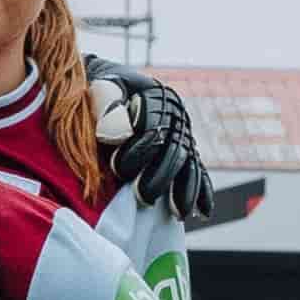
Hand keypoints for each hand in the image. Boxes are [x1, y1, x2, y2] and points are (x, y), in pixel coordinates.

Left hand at [88, 60, 212, 225]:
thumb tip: (117, 136)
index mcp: (157, 99)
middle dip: (161, 176)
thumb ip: (107, 107)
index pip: (154, 128)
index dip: (138, 149)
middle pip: (175, 152)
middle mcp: (174, 118)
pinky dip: (200, 191)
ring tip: (178, 213)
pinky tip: (202, 211)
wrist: (104, 87)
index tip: (117, 167)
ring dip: (184, 190)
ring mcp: (180, 136)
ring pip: (189, 165)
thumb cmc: (97, 88)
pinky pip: (196, 172)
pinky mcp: (181, 152)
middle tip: (145, 197)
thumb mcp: (99, 90)